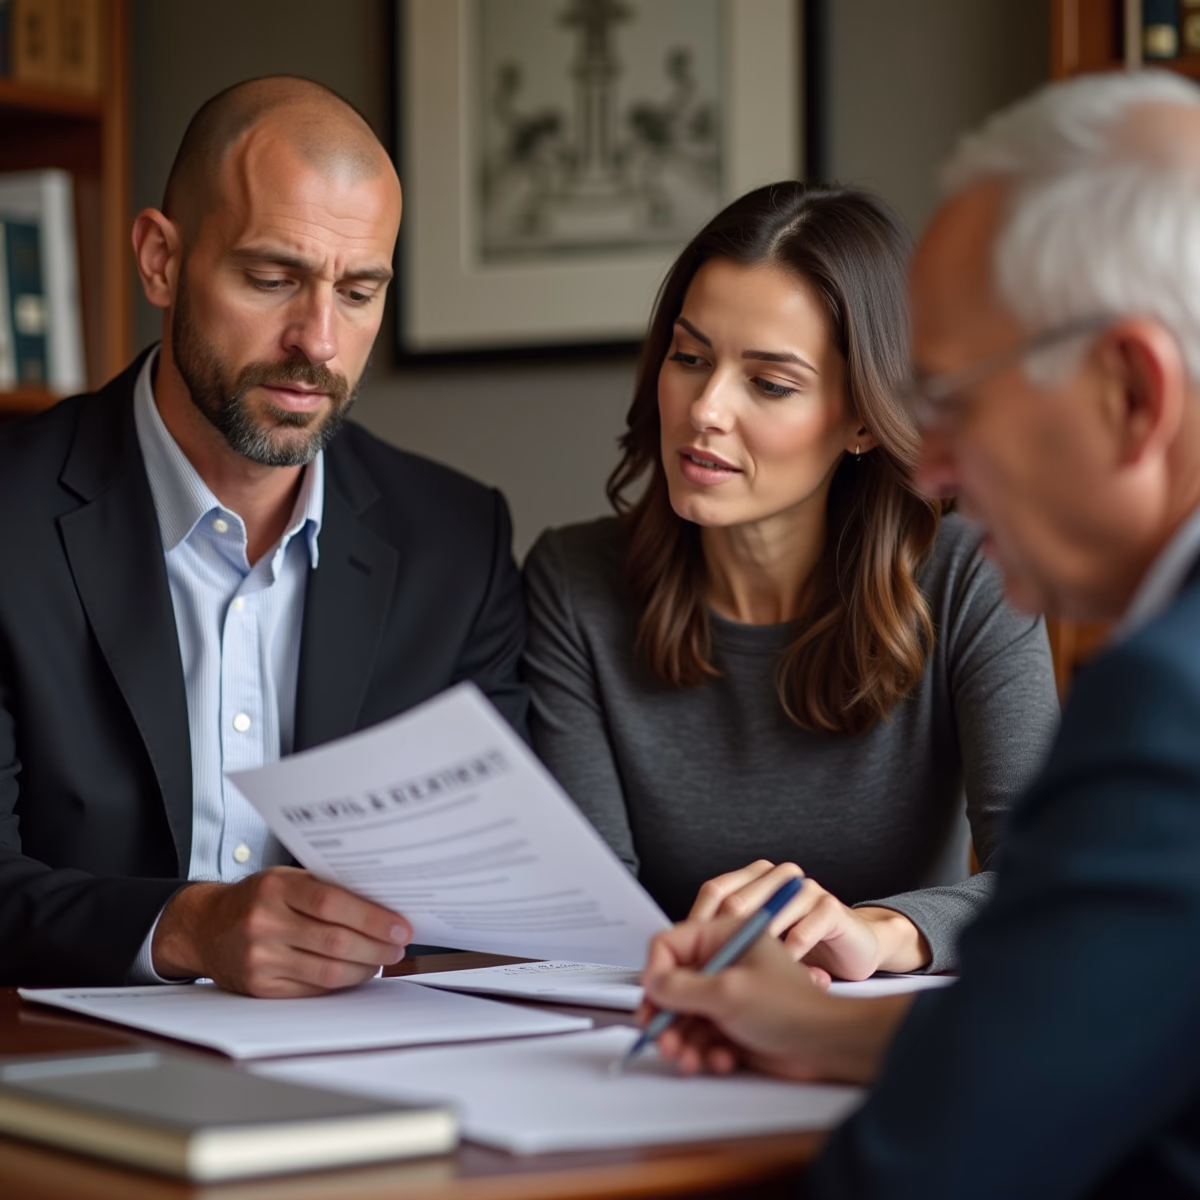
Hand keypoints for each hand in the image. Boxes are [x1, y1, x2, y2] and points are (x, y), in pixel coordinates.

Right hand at [151, 867, 411, 996]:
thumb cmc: (256, 899)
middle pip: (335, 941)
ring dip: (365, 968)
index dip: (372, 917)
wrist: (206, 927)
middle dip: (376, 946)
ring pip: (328, 972)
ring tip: (383, 958)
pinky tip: (356, 972)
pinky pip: (313, 990)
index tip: (400, 925)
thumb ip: (325, 887)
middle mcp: (264, 923)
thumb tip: (382, 902)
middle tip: (398, 945)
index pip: (331, 902)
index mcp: (274, 888)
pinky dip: (342, 983)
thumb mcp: (285, 879)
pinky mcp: (260, 988)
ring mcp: (260, 959)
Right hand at [639, 916, 909, 1083]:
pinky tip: (718, 1059)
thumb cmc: (793, 1008)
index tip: (652, 997)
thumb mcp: (729, 991)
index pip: (671, 943)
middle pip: (672, 983)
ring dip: (682, 1039)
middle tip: (662, 1037)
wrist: (827, 1046)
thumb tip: (652, 983)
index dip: (656, 971)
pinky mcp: (731, 1022)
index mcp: (725, 935)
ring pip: (683, 1015)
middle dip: (666, 1015)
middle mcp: (723, 960)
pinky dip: (703, 1050)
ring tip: (687, 1057)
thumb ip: (683, 987)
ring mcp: (726, 992)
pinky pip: (701, 1035)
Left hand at [689, 861, 930, 979]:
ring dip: (756, 955)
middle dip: (723, 945)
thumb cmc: (799, 950)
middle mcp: (777, 880)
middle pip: (737, 902)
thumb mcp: (757, 948)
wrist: (854, 950)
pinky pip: (804, 931)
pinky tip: (786, 975)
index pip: (715, 892)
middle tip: (715, 978)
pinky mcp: (831, 909)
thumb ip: (725, 946)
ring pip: (768, 916)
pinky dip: (791, 957)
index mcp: (754, 881)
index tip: (689, 960)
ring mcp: (805, 891)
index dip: (697, 925)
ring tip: (749, 982)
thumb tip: (682, 962)